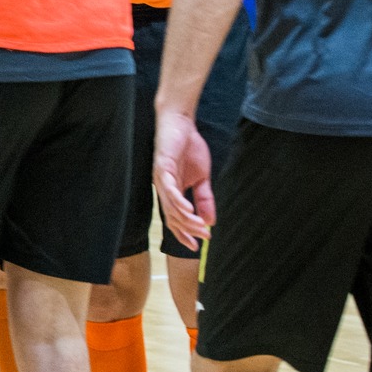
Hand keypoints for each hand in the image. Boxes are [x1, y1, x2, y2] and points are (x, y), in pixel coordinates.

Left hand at [152, 108, 215, 249]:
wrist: (181, 124)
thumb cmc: (189, 149)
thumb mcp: (202, 178)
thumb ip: (204, 199)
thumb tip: (210, 221)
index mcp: (172, 193)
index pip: (175, 220)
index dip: (183, 234)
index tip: (196, 247)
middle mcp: (164, 189)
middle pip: (172, 217)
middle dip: (188, 230)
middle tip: (204, 237)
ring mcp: (161, 179)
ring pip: (171, 206)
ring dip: (186, 218)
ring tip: (199, 226)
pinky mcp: (162, 167)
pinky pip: (168, 188)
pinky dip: (178, 200)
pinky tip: (187, 209)